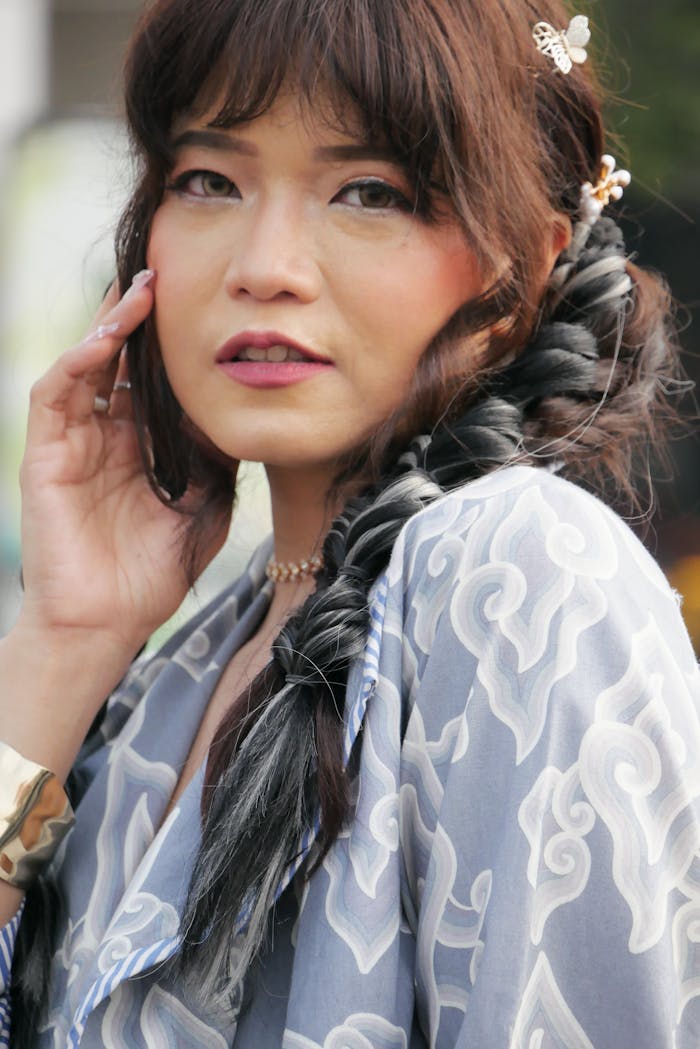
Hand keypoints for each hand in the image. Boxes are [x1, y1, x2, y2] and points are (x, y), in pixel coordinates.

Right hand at [15, 272, 230, 654]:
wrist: (108, 622)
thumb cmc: (153, 571)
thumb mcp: (204, 505)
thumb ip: (219, 459)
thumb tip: (246, 410)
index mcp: (141, 444)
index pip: (155, 377)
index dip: (174, 340)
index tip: (207, 300)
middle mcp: (105, 432)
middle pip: (121, 358)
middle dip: (141, 315)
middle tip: (168, 269)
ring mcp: (74, 440)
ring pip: (87, 364)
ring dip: (112, 324)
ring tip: (142, 288)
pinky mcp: (47, 454)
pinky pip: (57, 393)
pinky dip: (79, 360)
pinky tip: (108, 336)